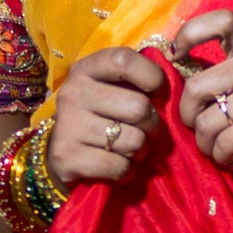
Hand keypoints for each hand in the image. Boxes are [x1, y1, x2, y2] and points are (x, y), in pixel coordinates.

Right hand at [46, 48, 168, 191]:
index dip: (151, 77)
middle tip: (143, 131)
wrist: (58, 156)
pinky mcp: (67, 157)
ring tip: (129, 150)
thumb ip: (135, 82)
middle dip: (151, 125)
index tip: (156, 93)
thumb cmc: (97, 119)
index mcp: (86, 69)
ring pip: (134, 141)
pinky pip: (119, 166)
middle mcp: (74, 92)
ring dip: (139, 151)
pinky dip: (126, 172)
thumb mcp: (109, 90)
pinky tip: (118, 167)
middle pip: (138, 107)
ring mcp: (69, 125)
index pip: (124, 60)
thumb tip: (174, 86)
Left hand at [170, 11, 232, 191]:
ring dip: (207, 144)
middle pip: (195, 87)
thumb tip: (170, 67)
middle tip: (204, 131)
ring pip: (207, 121)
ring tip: (223, 148)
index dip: (191, 33)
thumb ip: (213, 77)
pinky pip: (225, 142)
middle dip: (189, 118)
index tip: (176, 55)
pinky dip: (223, 158)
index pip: (222, 21)